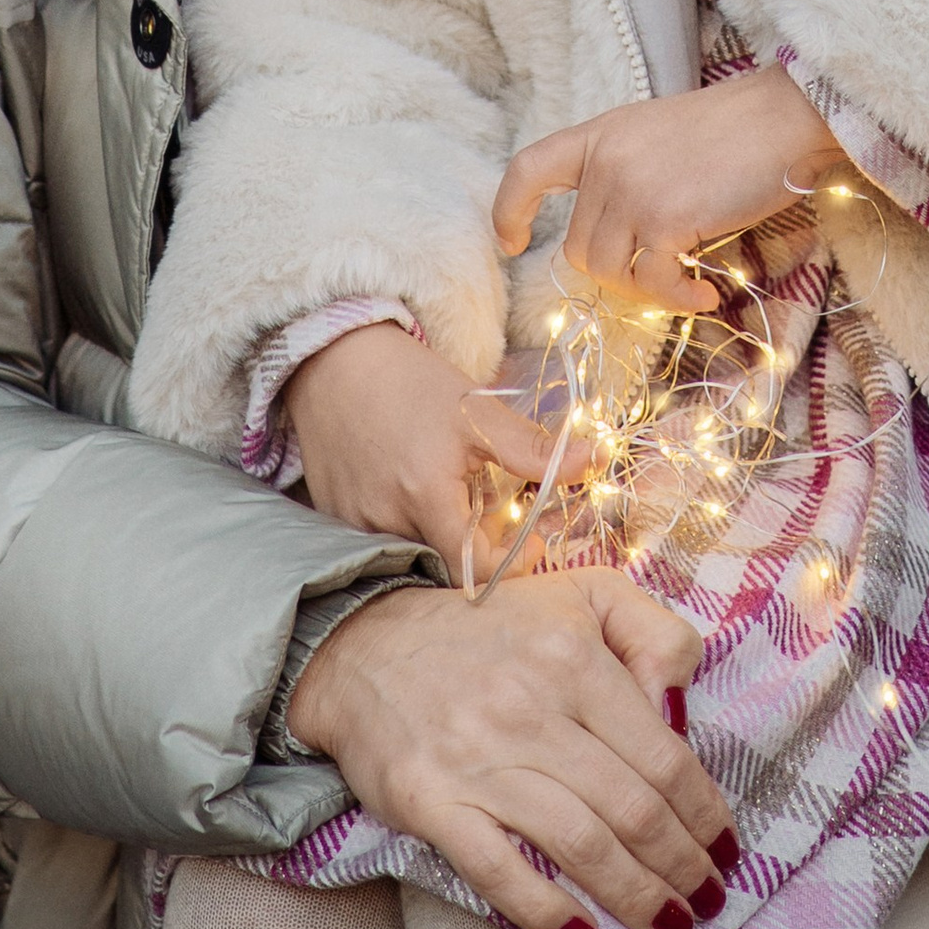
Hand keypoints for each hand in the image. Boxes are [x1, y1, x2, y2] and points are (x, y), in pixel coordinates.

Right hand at [285, 573, 735, 928]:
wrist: (365, 644)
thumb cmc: (489, 628)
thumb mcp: (579, 594)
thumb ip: (650, 631)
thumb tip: (684, 705)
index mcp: (572, 657)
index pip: (663, 754)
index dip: (705, 813)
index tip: (725, 848)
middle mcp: (530, 705)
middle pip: (632, 808)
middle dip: (683, 867)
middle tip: (708, 900)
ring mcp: (477, 757)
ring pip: (580, 844)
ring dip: (636, 896)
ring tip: (669, 924)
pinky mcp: (430, 802)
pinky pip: (498, 870)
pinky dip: (545, 910)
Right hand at [286, 321, 583, 568]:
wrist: (333, 360)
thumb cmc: (410, 382)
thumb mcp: (477, 410)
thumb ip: (534, 449)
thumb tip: (594, 461)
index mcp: (425, 498)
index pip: (475, 569)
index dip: (510, 563)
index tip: (529, 540)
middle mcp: (384, 524)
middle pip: (445, 566)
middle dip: (479, 551)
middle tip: (496, 515)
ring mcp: (353, 528)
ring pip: (413, 556)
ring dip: (441, 539)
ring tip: (454, 499)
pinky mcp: (333, 523)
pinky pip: (380, 544)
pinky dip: (406, 530)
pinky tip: (412, 495)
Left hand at [495, 68, 843, 314]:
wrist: (781, 117)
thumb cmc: (733, 130)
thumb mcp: (657, 137)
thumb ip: (625, 174)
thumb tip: (613, 245)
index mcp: (599, 135)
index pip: (529, 168)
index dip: (511, 208)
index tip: (512, 241)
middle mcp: (606, 160)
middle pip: (579, 246)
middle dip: (617, 272)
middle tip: (662, 273)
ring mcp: (631, 189)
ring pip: (610, 272)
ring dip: (648, 289)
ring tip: (687, 283)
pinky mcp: (665, 218)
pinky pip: (653, 283)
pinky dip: (677, 299)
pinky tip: (704, 293)